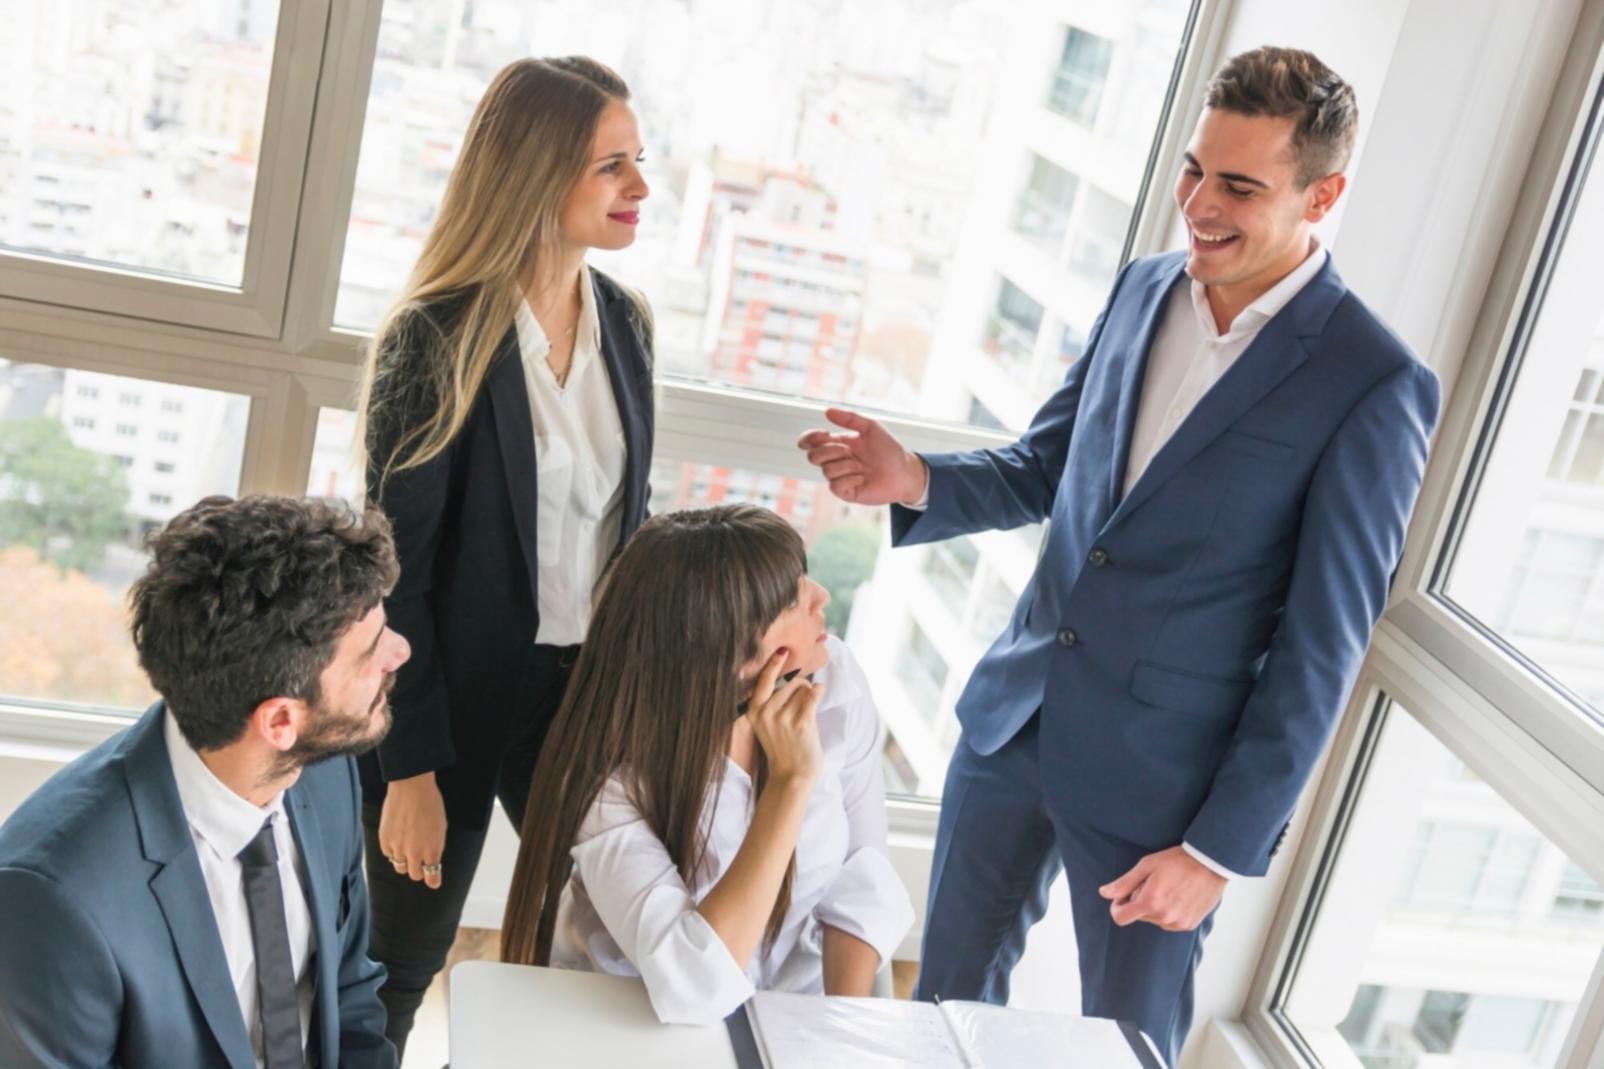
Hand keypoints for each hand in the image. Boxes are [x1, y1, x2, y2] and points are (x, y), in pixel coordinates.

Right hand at [378, 772, 447, 889]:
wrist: (411, 787)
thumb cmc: (430, 803)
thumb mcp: (441, 827)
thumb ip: (436, 846)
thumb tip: (432, 859)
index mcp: (433, 849)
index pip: (432, 876)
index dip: (433, 880)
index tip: (433, 882)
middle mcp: (415, 852)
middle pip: (415, 874)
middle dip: (419, 870)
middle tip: (419, 862)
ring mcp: (398, 847)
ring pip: (400, 867)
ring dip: (405, 861)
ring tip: (407, 849)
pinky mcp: (384, 840)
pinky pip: (388, 854)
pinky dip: (392, 851)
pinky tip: (397, 840)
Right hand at [745, 649, 823, 785]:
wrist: (792, 776)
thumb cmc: (783, 748)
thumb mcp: (766, 725)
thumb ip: (771, 704)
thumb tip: (793, 678)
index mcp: (754, 712)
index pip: (763, 681)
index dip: (773, 664)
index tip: (782, 651)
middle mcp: (766, 713)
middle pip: (791, 683)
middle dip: (801, 689)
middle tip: (802, 707)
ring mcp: (783, 718)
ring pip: (803, 689)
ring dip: (810, 695)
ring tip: (807, 713)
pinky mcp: (801, 723)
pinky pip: (813, 695)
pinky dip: (819, 691)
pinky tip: (819, 693)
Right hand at [797, 407, 927, 505]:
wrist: (904, 472)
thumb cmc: (889, 450)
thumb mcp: (871, 428)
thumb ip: (850, 418)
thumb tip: (827, 411)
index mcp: (837, 444)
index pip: (810, 441)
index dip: (809, 438)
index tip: (824, 434)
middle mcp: (835, 461)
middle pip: (813, 456)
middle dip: (831, 451)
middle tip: (850, 451)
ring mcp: (840, 477)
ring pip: (826, 471)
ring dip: (846, 465)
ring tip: (862, 467)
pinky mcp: (846, 493)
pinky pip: (835, 486)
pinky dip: (849, 479)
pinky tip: (861, 478)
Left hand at [1099, 846, 1224, 931]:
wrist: (1211, 864)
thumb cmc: (1177, 861)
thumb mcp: (1147, 866)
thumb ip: (1124, 883)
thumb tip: (1104, 893)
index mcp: (1150, 903)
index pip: (1120, 918)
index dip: (1118, 906)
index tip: (1124, 895)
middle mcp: (1163, 918)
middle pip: (1138, 916)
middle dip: (1139, 901)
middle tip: (1152, 883)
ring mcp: (1178, 923)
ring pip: (1154, 919)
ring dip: (1155, 907)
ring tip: (1168, 888)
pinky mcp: (1189, 925)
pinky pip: (1169, 922)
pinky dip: (1169, 912)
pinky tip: (1178, 895)